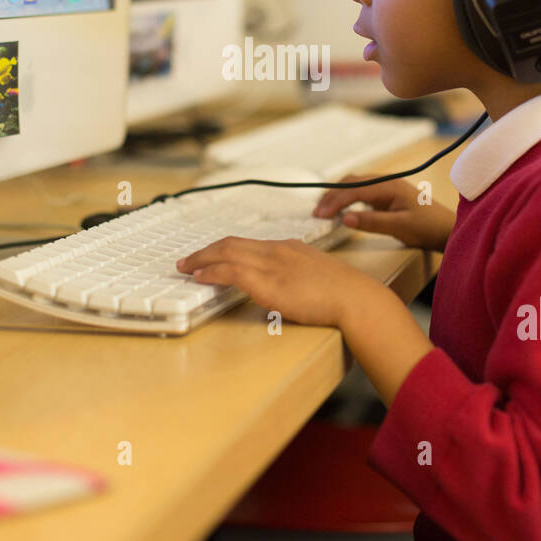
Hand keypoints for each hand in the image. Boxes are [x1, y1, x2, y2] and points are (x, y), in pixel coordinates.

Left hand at [175, 236, 382, 328]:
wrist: (354, 298)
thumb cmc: (343, 294)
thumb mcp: (317, 277)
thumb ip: (298, 279)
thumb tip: (288, 291)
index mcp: (288, 248)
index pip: (248, 243)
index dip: (225, 249)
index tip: (212, 255)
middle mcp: (276, 250)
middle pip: (231, 243)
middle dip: (206, 251)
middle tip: (188, 260)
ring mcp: (271, 264)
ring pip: (226, 253)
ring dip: (201, 259)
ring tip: (186, 267)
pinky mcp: (267, 281)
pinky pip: (230, 270)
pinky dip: (211, 272)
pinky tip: (200, 277)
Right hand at [312, 174, 454, 252]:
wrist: (447, 229)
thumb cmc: (428, 227)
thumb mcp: (400, 227)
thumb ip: (372, 222)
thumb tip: (345, 218)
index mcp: (389, 186)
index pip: (354, 189)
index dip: (335, 201)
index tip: (320, 215)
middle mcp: (386, 182)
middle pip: (351, 183)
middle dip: (331, 195)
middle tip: (317, 213)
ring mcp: (386, 187)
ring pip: (355, 185)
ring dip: (338, 195)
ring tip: (323, 209)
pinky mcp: (387, 195)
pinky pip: (361, 191)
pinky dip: (347, 197)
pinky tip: (341, 207)